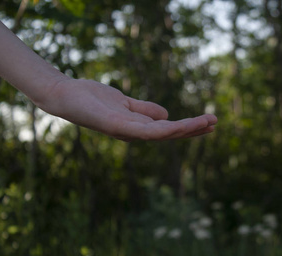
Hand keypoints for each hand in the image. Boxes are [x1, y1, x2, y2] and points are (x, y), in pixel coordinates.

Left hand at [39, 78, 217, 140]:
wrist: (66, 95)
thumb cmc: (93, 99)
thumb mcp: (126, 102)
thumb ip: (145, 109)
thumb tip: (167, 114)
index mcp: (139, 127)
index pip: (169, 129)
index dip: (189, 127)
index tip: (209, 122)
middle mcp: (135, 133)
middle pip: (170, 134)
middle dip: (193, 129)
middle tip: (215, 122)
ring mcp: (127, 132)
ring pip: (163, 134)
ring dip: (185, 129)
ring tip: (206, 122)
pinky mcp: (118, 127)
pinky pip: (145, 131)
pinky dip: (164, 129)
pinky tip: (179, 124)